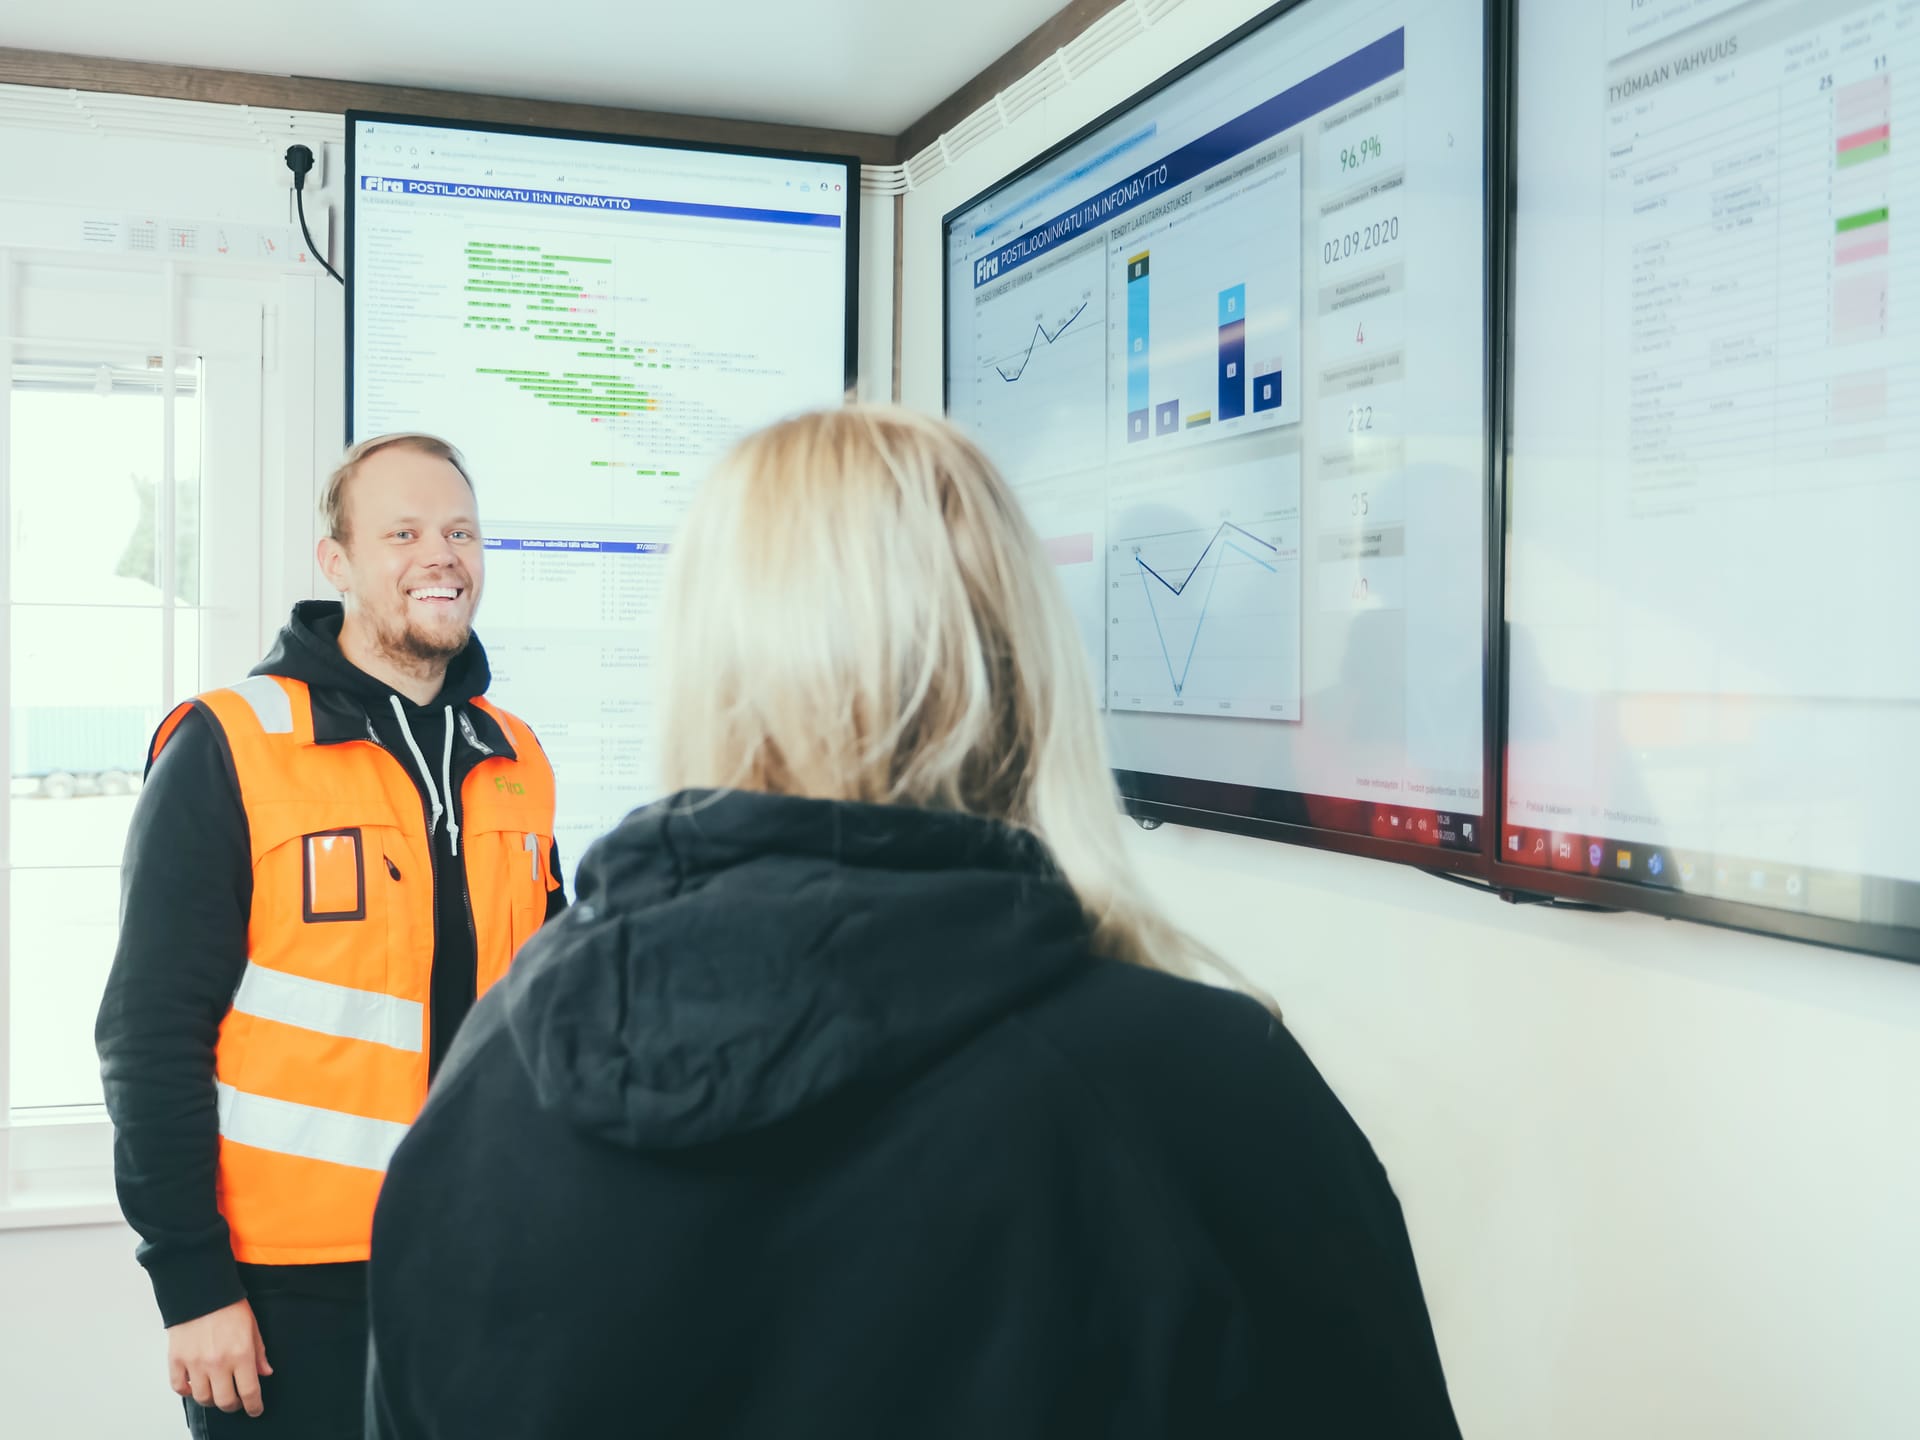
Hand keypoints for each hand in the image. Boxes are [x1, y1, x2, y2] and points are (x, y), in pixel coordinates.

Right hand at [167, 1298, 272, 1416]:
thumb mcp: (253, 1327)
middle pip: (225, 1401)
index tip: (255, 1409)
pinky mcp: (176, 1360)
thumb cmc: (229, 1305)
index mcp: (241, 1354)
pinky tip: (194, 1386)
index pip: (249, 1391)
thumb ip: (259, 1353)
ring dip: (211, 1400)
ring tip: (217, 1393)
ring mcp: (195, 1363)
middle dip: (233, 1405)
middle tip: (237, 1401)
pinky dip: (187, 1391)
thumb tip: (265, 1373)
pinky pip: (179, 1387)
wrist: (201, 1290)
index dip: (254, 1405)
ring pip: (202, 1398)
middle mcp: (218, 1363)